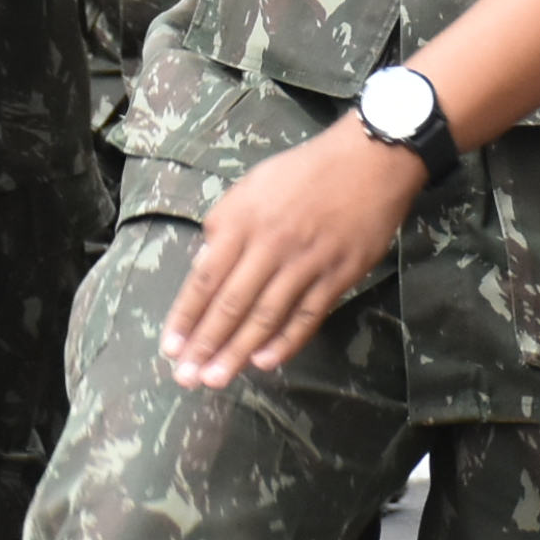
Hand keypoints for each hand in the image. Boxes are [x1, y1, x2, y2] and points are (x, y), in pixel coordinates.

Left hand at [159, 118, 422, 389]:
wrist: (370, 160)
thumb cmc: (305, 171)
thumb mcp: (252, 185)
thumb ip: (224, 224)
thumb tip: (202, 265)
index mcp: (243, 221)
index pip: (206, 278)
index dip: (186, 316)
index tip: (170, 347)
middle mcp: (270, 244)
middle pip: (231, 304)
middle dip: (205, 344)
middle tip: (186, 377)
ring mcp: (306, 262)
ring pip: (266, 315)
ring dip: (238, 352)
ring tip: (217, 379)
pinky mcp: (338, 274)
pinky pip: (307, 315)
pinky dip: (286, 341)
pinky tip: (265, 362)